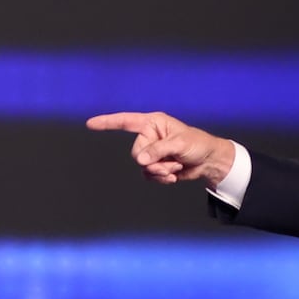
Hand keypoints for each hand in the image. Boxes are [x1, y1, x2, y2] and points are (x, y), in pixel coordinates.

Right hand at [86, 111, 236, 186]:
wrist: (208, 161)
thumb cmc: (197, 144)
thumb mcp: (179, 144)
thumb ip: (158, 150)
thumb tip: (140, 160)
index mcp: (153, 123)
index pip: (125, 121)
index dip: (107, 122)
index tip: (90, 124)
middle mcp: (149, 136)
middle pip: (136, 154)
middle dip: (153, 162)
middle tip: (172, 161)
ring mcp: (151, 152)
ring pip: (142, 167)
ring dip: (160, 171)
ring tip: (175, 167)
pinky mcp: (155, 165)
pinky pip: (149, 175)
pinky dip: (161, 177)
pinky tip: (173, 175)